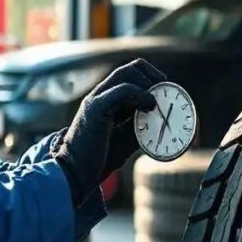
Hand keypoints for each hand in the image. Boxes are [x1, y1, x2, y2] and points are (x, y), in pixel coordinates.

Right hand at [53, 59, 165, 205]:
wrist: (76, 173)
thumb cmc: (99, 159)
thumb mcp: (127, 138)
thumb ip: (140, 125)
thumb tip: (161, 118)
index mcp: (104, 100)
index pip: (128, 74)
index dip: (148, 76)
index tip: (163, 89)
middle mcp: (99, 95)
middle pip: (128, 69)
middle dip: (151, 75)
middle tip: (166, 91)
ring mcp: (95, 99)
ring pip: (125, 74)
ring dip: (147, 83)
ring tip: (158, 101)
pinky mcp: (96, 108)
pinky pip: (122, 90)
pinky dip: (141, 94)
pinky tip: (151, 105)